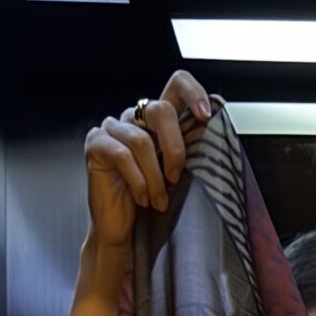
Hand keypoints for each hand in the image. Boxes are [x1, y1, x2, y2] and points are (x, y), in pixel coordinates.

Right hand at [84, 69, 215, 248]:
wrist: (122, 230)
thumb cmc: (152, 202)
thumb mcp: (178, 173)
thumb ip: (191, 151)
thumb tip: (218, 139)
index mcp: (158, 119)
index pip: (176, 85)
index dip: (193, 93)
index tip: (205, 116)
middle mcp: (135, 117)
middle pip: (160, 110)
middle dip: (174, 148)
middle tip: (176, 177)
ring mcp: (113, 128)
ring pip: (141, 140)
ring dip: (155, 177)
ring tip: (159, 201)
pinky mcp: (96, 143)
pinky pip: (122, 154)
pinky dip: (137, 180)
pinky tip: (142, 199)